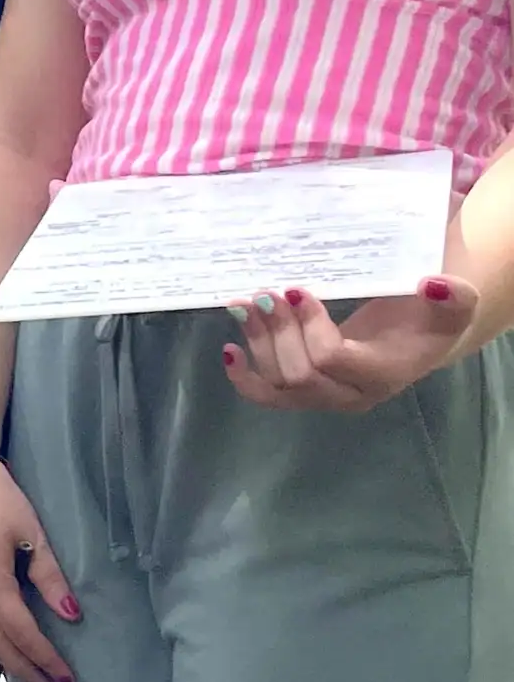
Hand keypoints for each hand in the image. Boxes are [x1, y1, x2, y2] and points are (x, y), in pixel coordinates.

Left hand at [223, 279, 478, 411]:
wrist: (420, 336)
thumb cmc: (431, 316)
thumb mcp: (453, 304)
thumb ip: (453, 296)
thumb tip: (431, 284)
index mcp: (384, 373)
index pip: (333, 358)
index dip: (309, 326)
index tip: (297, 290)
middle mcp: (351, 394)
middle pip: (299, 374)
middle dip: (277, 332)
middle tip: (265, 293)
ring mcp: (326, 397)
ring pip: (278, 382)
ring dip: (256, 342)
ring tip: (244, 304)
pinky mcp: (306, 392)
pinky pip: (268, 395)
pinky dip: (244, 377)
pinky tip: (229, 350)